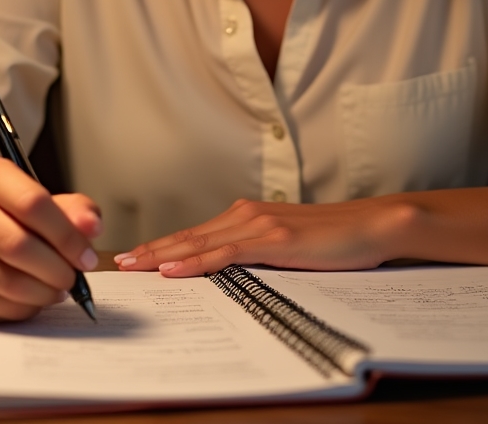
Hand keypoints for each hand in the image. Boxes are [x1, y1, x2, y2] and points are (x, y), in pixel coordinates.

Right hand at [0, 157, 101, 321]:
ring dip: (43, 292)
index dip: (66, 235)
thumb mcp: (49, 201)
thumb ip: (77, 210)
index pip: (33, 203)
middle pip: (17, 245)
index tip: (86, 256)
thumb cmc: (15, 214)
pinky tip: (35, 298)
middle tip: (74, 278)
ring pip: (7, 280)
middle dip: (56, 269)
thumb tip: (92, 226)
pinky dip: (24, 308)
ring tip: (58, 289)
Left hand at [114, 195, 414, 276]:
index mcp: (248, 216)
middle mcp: (247, 215)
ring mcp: (259, 224)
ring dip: (161, 255)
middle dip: (150, 250)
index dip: (162, 246)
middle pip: (188, 236)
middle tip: (117, 262)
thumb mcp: (288, 246)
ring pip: (199, 242)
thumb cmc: (333, 239)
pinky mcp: (274, 238)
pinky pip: (225, 253)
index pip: (196, 234)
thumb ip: (258, 253)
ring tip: (131, 266)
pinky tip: (173, 270)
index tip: (133, 257)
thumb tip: (231, 272)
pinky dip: (195, 261)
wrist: (370, 224)